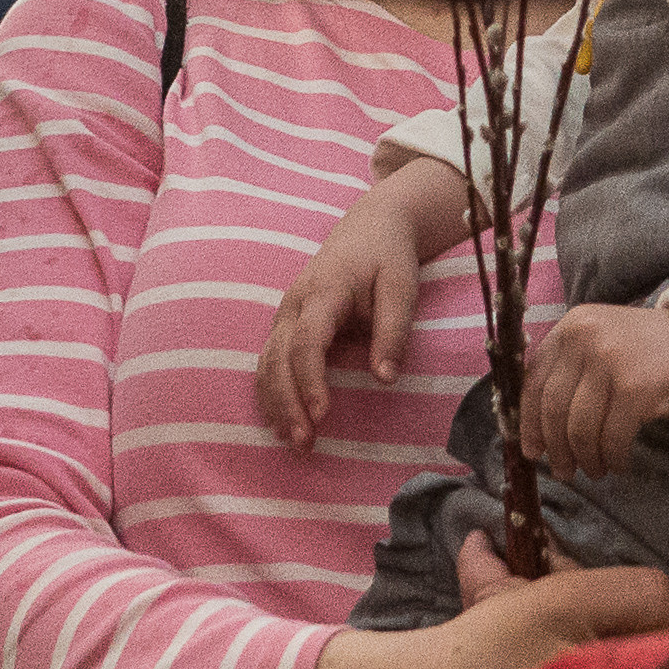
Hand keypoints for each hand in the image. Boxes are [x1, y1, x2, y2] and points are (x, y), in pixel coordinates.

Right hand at [259, 161, 472, 448]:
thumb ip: (394, 331)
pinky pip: (268, 361)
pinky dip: (270, 392)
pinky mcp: (286, 323)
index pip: (307, 341)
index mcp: (323, 292)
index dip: (310, 380)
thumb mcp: (401, 287)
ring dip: (276, 403)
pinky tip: (280, 421)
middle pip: (278, 358)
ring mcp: (285, 313)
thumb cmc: (388, 257)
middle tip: (304, 442)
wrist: (370, 227)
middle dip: (287, 402)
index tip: (323, 414)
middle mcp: (295, 304)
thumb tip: (385, 379)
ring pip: (267, 362)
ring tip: (293, 441)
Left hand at [522, 301, 668, 479]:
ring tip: (596, 470)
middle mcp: (585, 338)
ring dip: (586, 458)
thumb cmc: (656, 351)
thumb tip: (538, 428)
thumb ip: (572, 371)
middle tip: (565, 471)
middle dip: (556, 449)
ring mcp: (611, 362)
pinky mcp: (637, 389)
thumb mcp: (605, 344)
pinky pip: (611, 438)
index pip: (534, 381)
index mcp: (572, 327)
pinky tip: (620, 464)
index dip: (528, 422)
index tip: (532, 451)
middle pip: (553, 409)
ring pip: (579, 428)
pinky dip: (612, 458)